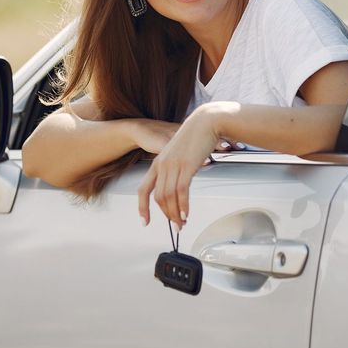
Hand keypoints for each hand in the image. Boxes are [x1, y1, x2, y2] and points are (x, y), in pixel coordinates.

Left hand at [138, 104, 221, 228]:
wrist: (205, 122)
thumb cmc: (195, 136)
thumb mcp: (179, 154)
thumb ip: (176, 168)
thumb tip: (179, 186)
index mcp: (158, 162)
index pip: (143, 189)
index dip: (142, 207)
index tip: (145, 221)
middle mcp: (162, 165)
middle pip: (158, 197)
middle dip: (166, 215)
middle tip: (176, 225)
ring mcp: (173, 165)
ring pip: (168, 197)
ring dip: (175, 214)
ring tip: (182, 223)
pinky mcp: (186, 166)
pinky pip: (181, 191)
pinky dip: (183, 205)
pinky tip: (186, 213)